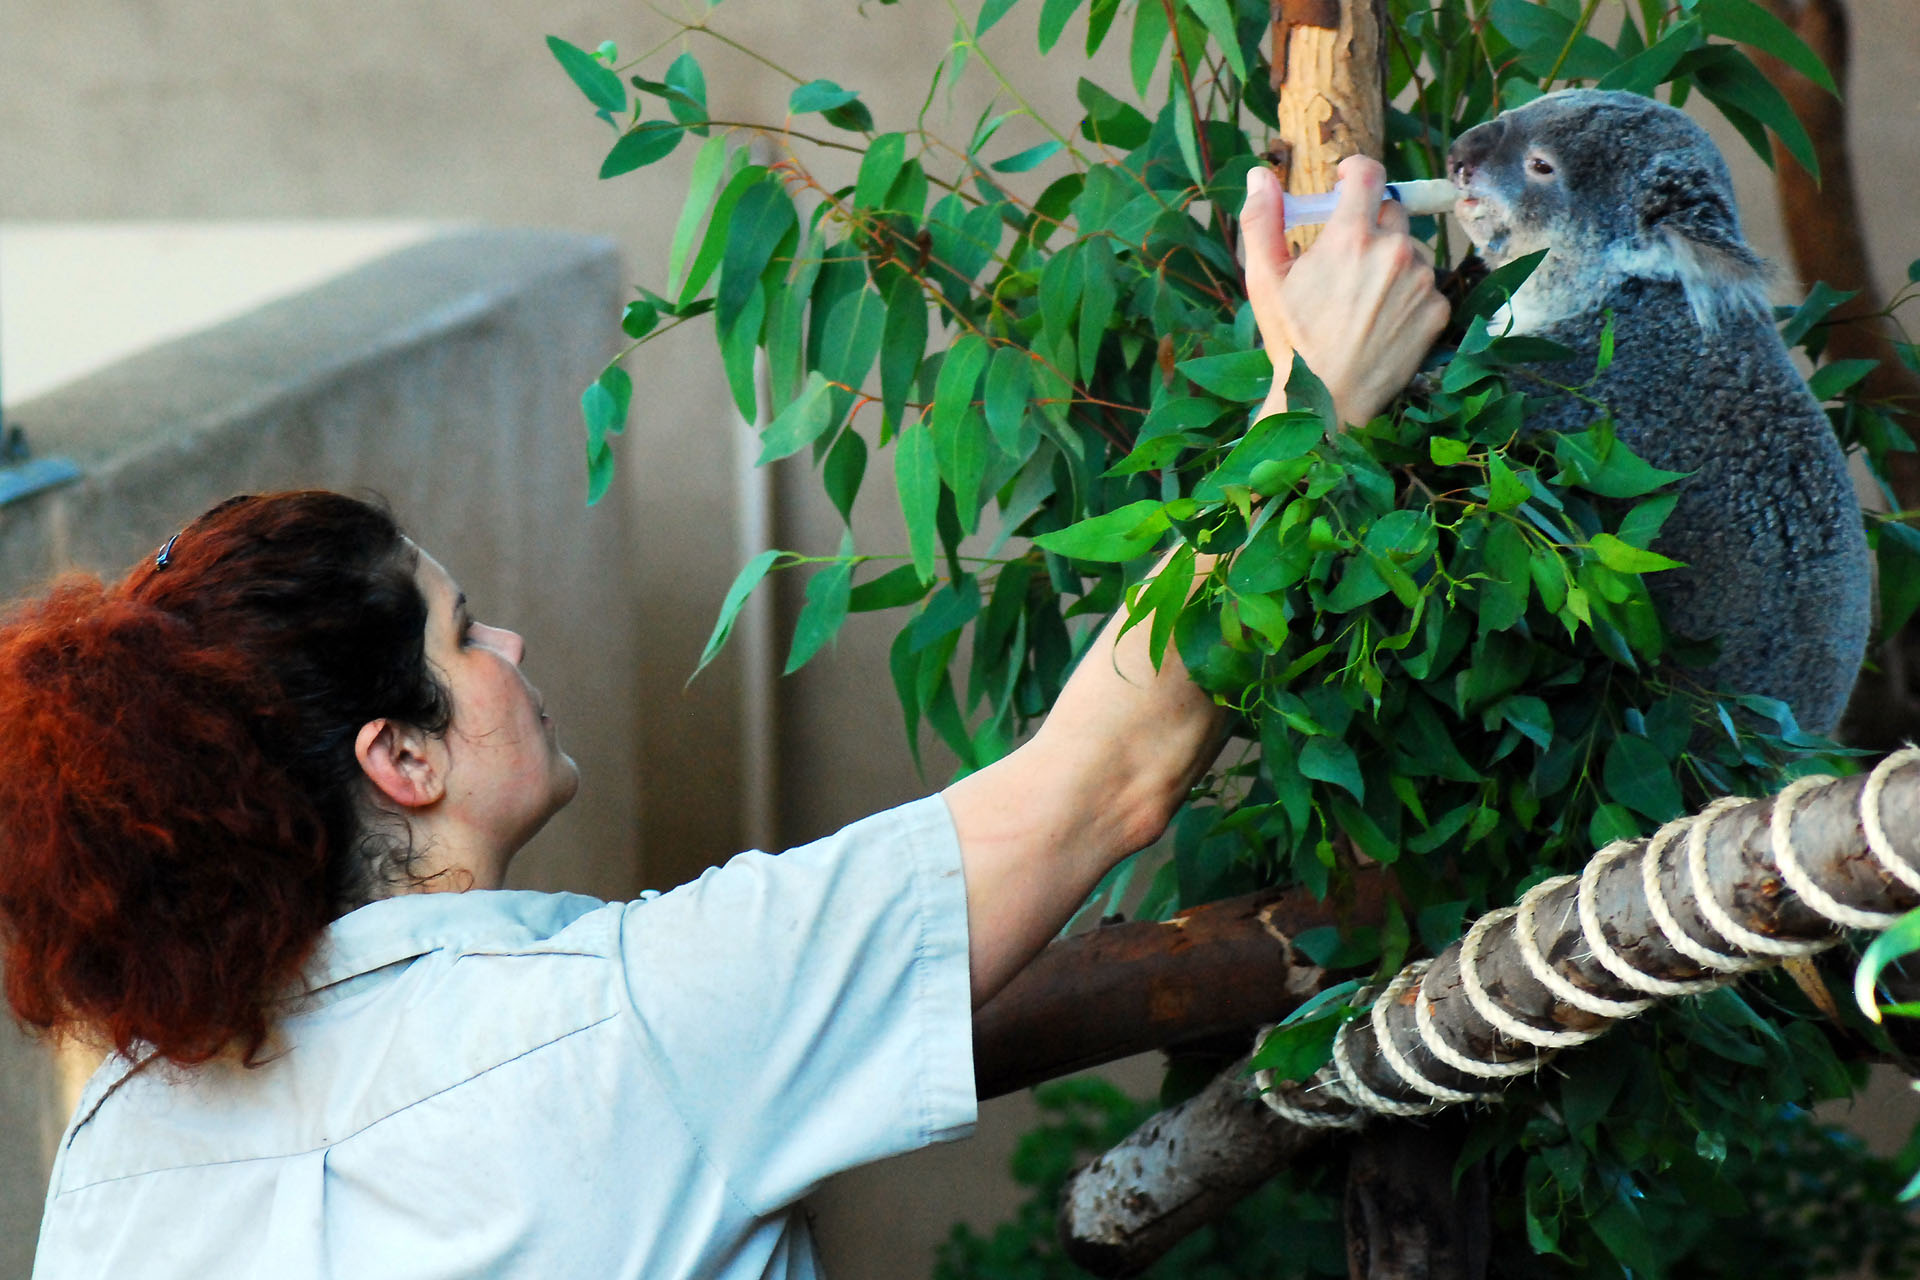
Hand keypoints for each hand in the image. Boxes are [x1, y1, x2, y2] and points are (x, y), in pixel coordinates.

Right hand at [1242, 155, 1450, 427]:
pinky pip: (1426, 285)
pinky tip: (1381, 319)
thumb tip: (1258, 175)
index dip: (1356, 171)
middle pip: (1390, 211)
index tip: (1346, 181)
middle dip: (1369, 226)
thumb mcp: (1264, 279)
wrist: (1329, 399)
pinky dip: (1408, 294)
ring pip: (1411, 249)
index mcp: (1351, 235)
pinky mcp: (1438, 308)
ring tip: (1363, 298)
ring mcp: (1422, 279)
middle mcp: (1394, 249)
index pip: (1369, 173)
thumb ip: (1261, 219)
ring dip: (1392, 261)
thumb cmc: (1292, 340)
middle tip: (1346, 259)